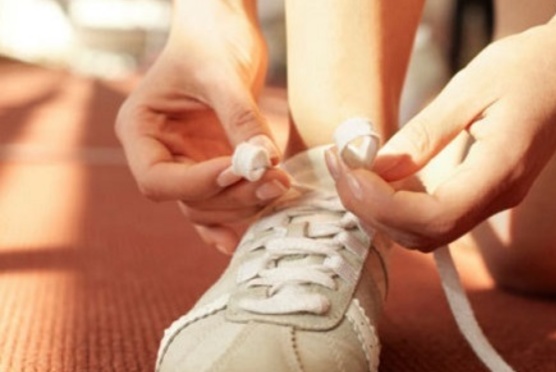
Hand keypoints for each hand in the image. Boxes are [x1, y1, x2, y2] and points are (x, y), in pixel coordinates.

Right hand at [116, 0, 289, 253]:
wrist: (225, 28)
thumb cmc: (210, 39)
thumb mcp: (222, 74)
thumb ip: (240, 120)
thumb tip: (264, 163)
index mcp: (141, 130)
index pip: (158, 179)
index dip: (198, 184)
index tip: (238, 170)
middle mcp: (161, 153)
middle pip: (189, 199)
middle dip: (232, 197)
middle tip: (275, 183)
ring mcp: (188, 162)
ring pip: (209, 205)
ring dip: (244, 204)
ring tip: (281, 186)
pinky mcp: (215, 163)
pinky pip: (222, 199)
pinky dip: (236, 215)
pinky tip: (249, 234)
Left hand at [327, 11, 555, 251]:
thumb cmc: (529, 66)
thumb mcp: (471, 89)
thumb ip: (424, 135)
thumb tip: (379, 168)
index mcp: (500, 172)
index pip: (432, 217)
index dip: (382, 206)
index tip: (349, 172)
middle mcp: (498, 196)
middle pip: (424, 234)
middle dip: (372, 210)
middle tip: (340, 169)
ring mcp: (493, 198)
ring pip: (426, 232)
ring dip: (381, 211)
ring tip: (351, 172)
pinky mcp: (484, 190)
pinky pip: (435, 215)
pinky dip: (398, 205)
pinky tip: (377, 178)